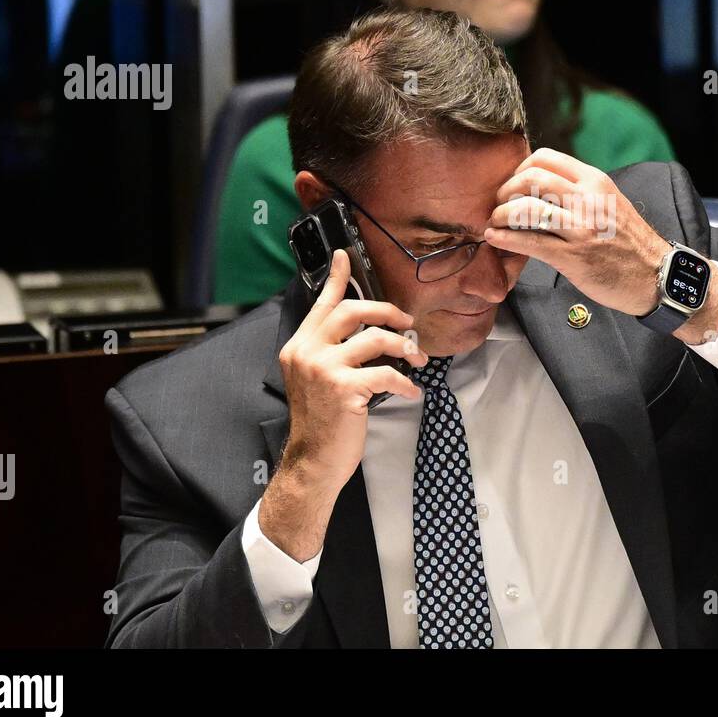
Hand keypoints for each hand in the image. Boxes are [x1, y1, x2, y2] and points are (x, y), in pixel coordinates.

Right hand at [260, 249, 428, 559]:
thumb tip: (364, 331)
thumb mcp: (318, 380)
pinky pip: (387, 373)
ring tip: (418, 358)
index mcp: (299, 346)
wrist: (313, 462)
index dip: (336, 278)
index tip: (345, 255)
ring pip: (375, 339)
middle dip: (387, 311)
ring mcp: (324, 370)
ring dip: (404, 346)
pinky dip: (406, 382)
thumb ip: (330, 352)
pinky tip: (411, 392)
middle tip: (406, 321)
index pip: (321, 304)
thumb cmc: (322, 422)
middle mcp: (307, 352)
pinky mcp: (345, 390)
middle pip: (352, 311)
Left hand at [484, 149, 717, 343]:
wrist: (656, 275)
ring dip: (501, 215)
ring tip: (495, 223)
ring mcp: (581, 228)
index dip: (519, 169)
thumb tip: (540, 187)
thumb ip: (579, 191)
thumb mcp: (609, 202)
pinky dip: (505, 238)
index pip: (545, 158)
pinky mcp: (574, 256)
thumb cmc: (629, 242)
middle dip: (505, 191)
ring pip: (526, 208)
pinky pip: (530, 242)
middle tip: (499, 205)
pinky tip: (496, 239)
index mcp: (595, 181)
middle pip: (530, 178)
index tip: (512, 185)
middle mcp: (588, 199)